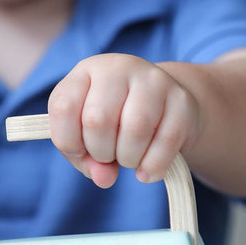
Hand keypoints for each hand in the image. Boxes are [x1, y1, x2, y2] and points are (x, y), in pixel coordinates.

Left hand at [48, 54, 200, 187]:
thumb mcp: (87, 135)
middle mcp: (119, 67)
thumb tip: (103, 177)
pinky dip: (153, 166)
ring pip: (135, 129)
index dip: (68, 141)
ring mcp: (154, 80)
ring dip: (127, 159)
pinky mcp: (182, 100)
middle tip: (108, 156)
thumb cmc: (115, 121)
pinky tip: (147, 170)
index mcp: (87, 71)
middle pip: (98, 121)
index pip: (63, 107)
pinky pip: (166, 142)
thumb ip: (84, 158)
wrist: (163, 103)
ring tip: (129, 159)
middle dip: (100, 153)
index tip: (79, 150)